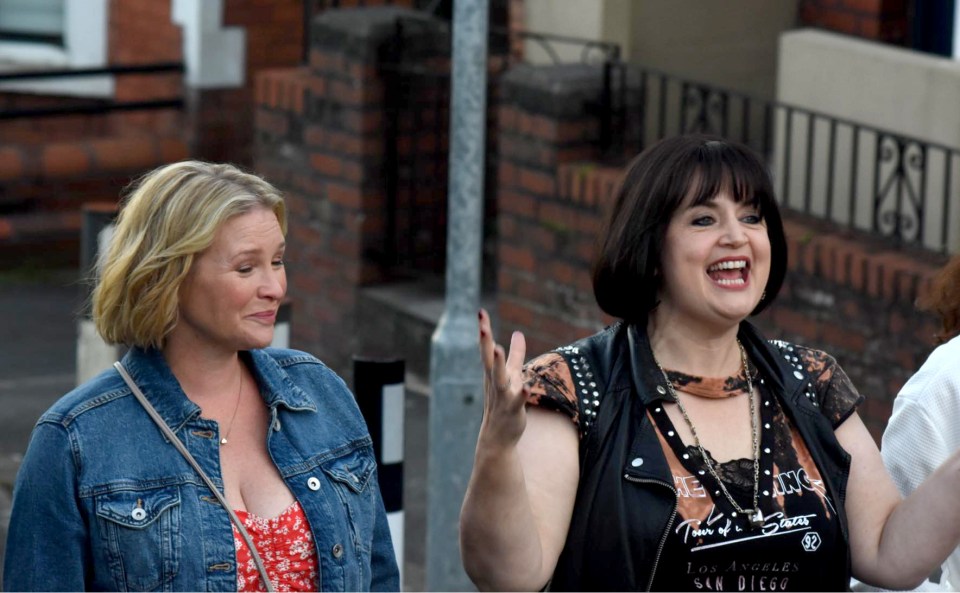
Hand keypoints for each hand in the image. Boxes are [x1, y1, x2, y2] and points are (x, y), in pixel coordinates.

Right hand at [478, 308, 528, 446]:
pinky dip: (521, 394)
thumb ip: (516, 354)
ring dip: (498, 364)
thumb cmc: (504, 402)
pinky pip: (518, 401)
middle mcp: (495, 382)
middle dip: (485, 343)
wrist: (497, 437)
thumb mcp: (512, 374)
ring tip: (497, 348)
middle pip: (489, 360)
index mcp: (493, 372)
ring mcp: (502, 396)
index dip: (484, 330)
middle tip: (482, 326)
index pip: (487, 348)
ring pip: (500, 379)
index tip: (481, 312)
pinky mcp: (513, 410)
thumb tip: (518, 333)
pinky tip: (527, 387)